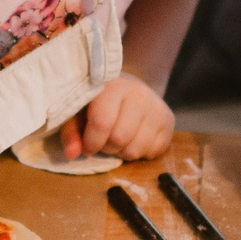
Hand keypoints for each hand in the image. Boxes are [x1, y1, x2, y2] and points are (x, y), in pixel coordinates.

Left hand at [59, 73, 174, 162]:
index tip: (88, 147)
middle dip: (107, 147)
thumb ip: (72, 132)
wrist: (130, 89)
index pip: (102, 122)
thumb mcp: (79, 112)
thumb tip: (72, 154)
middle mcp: (138, 92)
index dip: (91, 142)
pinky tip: (135, 138)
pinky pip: (153, 152)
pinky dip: (140, 152)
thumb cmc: (99, 102)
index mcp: (113, 85)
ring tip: (119, 139)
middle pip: (119, 138)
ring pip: (136, 149)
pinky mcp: (169, 120)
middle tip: (104, 141)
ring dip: (123, 152)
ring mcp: (157, 106)